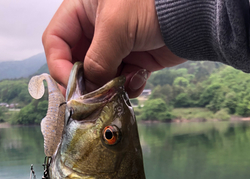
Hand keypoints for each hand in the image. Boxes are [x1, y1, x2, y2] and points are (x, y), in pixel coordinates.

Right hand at [42, 0, 185, 97]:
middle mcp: (96, 28)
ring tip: (118, 89)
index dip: (59, 65)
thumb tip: (89, 90)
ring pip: (98, 76)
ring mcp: (115, 46)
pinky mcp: (133, 60)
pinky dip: (127, 85)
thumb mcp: (116, 27)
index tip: (71, 87)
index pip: (56, 40)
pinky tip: (138, 78)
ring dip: (107, 87)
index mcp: (83, 9)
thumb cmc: (152, 3)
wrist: (193, 13)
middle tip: (90, 99)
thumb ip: (96, 60)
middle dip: (84, 82)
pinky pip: (120, 81)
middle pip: (76, 63)